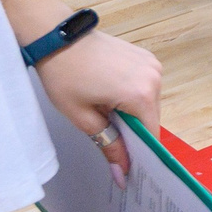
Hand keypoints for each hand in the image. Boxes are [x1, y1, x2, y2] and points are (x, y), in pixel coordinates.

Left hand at [34, 29, 162, 179]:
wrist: (57, 38)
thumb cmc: (64, 76)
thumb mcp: (82, 117)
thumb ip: (108, 146)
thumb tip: (122, 174)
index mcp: (141, 95)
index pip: (150, 134)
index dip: (138, 151)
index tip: (124, 162)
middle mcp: (154, 78)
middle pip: (150, 117)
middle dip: (132, 128)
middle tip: (104, 128)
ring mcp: (152, 64)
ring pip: (148, 101)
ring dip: (131, 109)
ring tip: (103, 104)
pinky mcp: (147, 56)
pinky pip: (145, 84)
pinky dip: (132, 93)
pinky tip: (109, 89)